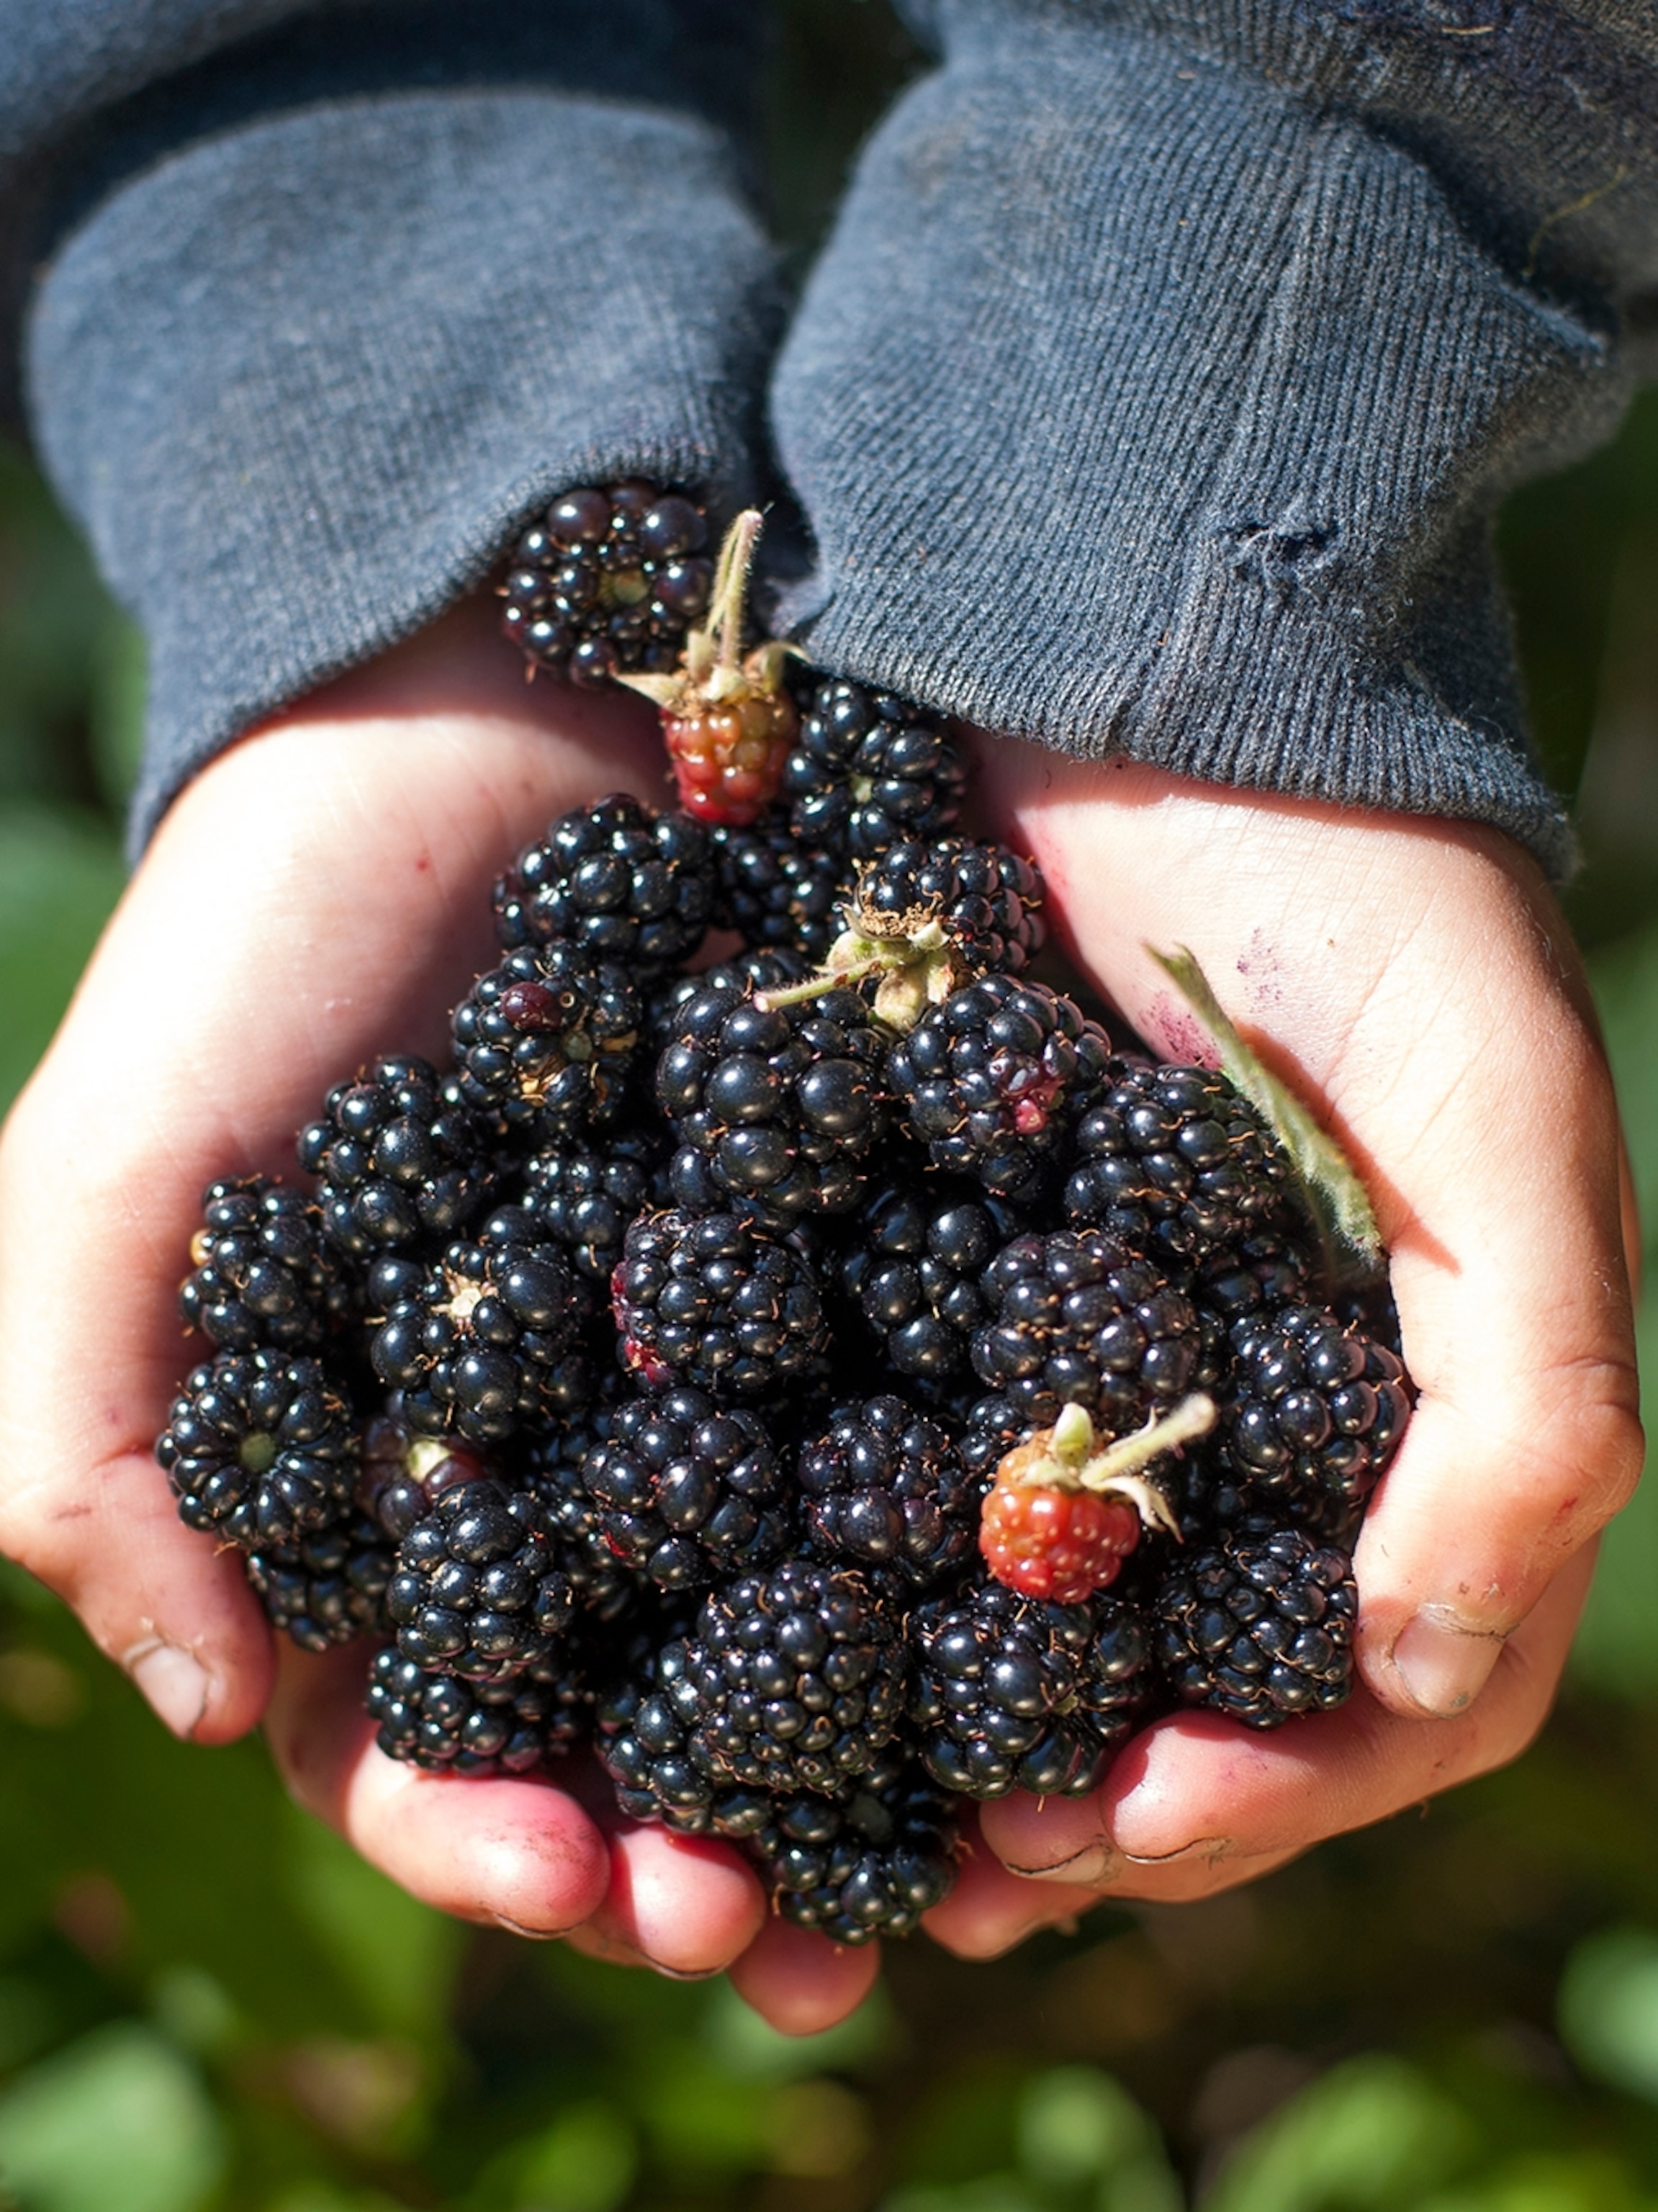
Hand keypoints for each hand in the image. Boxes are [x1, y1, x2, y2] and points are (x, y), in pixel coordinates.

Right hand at [0, 599, 878, 2026]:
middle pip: (641, 1704)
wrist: (498, 676)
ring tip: (965, 1869)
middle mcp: (578, 1439)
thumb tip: (203, 1701)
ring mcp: (748, 1348)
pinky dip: (1002, 1547)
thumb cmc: (284, 912)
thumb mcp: (134, 1157)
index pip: (420, 1708)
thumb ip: (93, 1417)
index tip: (574, 1889)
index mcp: (392, 1460)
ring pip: (815, 1610)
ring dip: (884, 1760)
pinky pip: (953, 1417)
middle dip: (705, 1842)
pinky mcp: (895, 1236)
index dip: (477, 1828)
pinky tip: (1072, 1642)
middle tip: (794, 1942)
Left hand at [921, 738, 1641, 1957]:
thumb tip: (1430, 1662)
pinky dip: (822, 1580)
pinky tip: (735, 1652)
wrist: (1149, 685)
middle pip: (1174, 1683)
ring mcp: (1066, 1352)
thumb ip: (1520, 1387)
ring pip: (1015, 1616)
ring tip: (827, 1838)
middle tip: (956, 1884)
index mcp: (1385, 1408)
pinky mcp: (918, 1271)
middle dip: (1081, 1806)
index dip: (1268, 1784)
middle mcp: (1226, 1413)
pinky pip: (874, 1463)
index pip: (1368, 1681)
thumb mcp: (1493, 1117)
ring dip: (935, 1747)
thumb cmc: (1358, 887)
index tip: (1126, 1827)